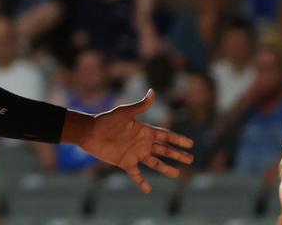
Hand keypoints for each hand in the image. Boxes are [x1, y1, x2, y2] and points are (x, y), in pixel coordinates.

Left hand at [64, 90, 193, 192]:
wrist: (91, 132)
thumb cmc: (107, 120)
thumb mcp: (126, 113)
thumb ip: (141, 106)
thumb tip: (153, 91)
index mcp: (145, 131)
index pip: (166, 135)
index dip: (178, 139)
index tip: (190, 144)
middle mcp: (142, 143)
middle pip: (164, 150)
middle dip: (177, 154)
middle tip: (190, 159)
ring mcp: (135, 154)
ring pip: (154, 163)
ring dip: (165, 168)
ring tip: (177, 174)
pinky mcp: (126, 163)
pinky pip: (136, 174)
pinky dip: (142, 182)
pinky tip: (148, 189)